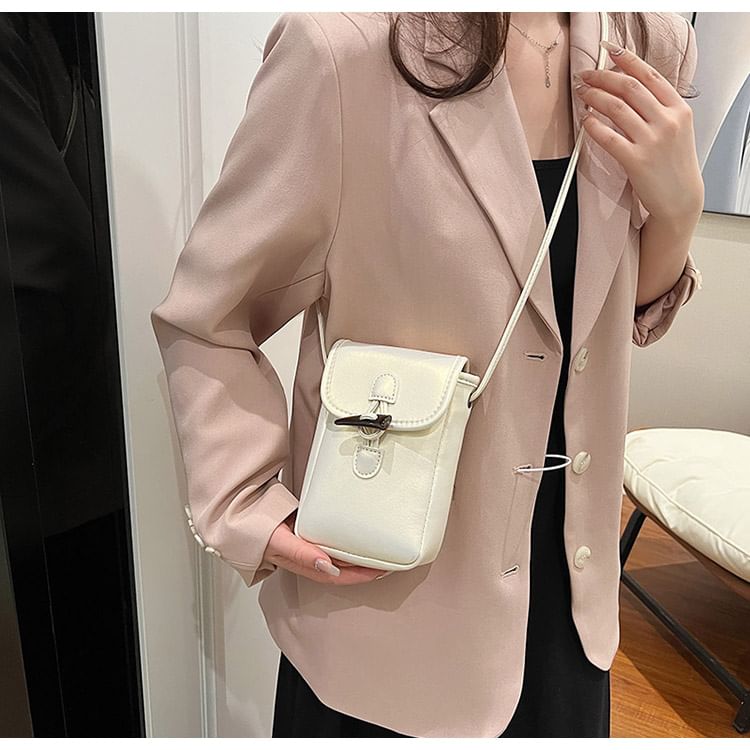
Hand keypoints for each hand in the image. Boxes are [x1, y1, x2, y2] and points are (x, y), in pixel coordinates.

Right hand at [262, 511, 391, 583]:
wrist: (242, 515)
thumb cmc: (257, 532)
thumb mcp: (279, 542)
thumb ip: (301, 553)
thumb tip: (326, 564)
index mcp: (304, 565)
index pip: (339, 577)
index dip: (360, 576)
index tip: (382, 570)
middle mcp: (309, 559)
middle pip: (343, 570)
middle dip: (365, 569)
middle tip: (389, 561)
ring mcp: (309, 547)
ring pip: (338, 558)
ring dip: (357, 556)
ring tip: (378, 551)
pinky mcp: (308, 534)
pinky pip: (332, 542)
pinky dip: (346, 542)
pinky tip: (355, 537)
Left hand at [574, 39, 703, 226]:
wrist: (680, 198)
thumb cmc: (673, 164)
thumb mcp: (676, 128)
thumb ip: (658, 107)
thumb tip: (628, 86)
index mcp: (678, 109)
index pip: (649, 75)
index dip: (626, 60)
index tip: (608, 52)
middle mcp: (667, 121)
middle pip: (629, 88)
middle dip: (602, 77)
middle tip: (585, 75)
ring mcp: (652, 141)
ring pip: (617, 108)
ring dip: (594, 97)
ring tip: (581, 93)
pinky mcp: (636, 161)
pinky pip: (608, 137)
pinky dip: (593, 125)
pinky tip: (585, 120)